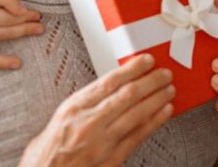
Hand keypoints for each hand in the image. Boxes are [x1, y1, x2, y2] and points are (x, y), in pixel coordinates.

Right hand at [20, 54, 174, 166]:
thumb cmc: (49, 152)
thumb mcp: (60, 118)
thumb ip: (84, 104)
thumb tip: (107, 89)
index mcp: (75, 108)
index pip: (109, 81)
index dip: (132, 69)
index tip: (146, 61)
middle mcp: (90, 122)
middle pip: (128, 95)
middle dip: (150, 81)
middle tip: (164, 73)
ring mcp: (103, 141)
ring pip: (137, 113)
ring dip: (157, 99)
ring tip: (168, 89)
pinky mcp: (112, 158)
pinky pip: (138, 136)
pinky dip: (154, 121)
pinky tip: (164, 112)